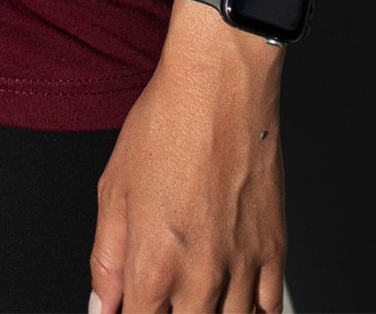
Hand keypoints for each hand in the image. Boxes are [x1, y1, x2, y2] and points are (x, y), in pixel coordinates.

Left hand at [89, 7, 287, 313]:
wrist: (220, 85)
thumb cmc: (166, 124)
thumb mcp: (114, 188)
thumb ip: (105, 259)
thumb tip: (100, 306)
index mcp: (153, 265)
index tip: (131, 305)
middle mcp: (200, 276)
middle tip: (163, 295)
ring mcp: (242, 267)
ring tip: (196, 296)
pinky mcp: (275, 252)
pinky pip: (269, 311)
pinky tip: (237, 305)